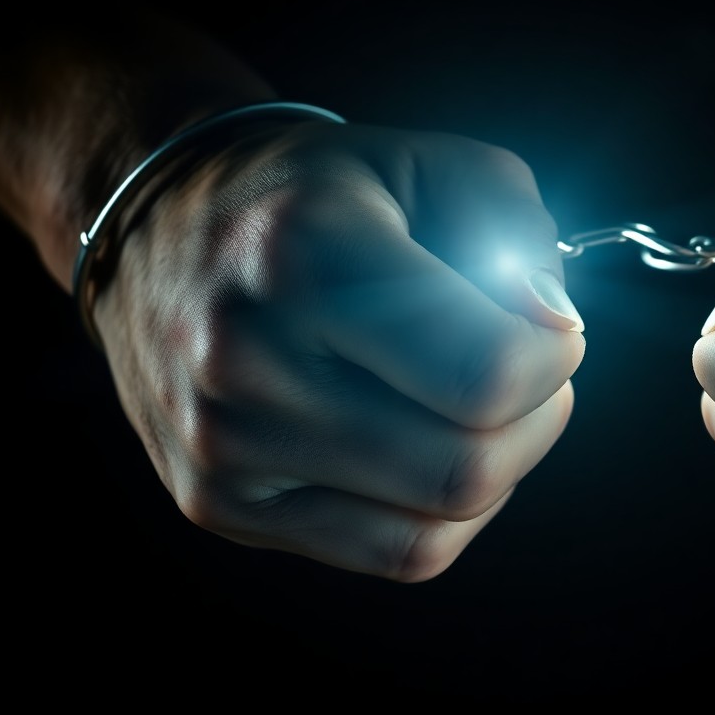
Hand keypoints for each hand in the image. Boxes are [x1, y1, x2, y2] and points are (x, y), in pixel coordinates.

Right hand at [92, 120, 585, 580]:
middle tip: (531, 371)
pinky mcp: (220, 505)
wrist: (160, 234)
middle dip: (538, 420)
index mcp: (303, 252)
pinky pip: (394, 553)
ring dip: (499, 470)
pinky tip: (438, 450)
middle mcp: (244, 358)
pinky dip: (448, 515)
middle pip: (466, 466)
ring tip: (482, 407)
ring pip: (437, 526)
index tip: (552, 329)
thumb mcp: (428, 160)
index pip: (484, 372)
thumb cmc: (318, 195)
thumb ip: (514, 227)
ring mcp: (222, 446)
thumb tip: (554, 328)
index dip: (554, 360)